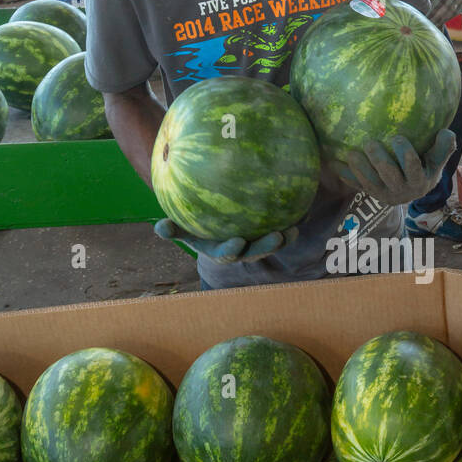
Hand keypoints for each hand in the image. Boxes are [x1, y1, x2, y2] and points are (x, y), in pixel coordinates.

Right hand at [154, 219, 297, 261]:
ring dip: (284, 238)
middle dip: (267, 246)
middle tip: (278, 236)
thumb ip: (172, 230)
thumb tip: (159, 228)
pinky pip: (282, 226)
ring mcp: (256, 242)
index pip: (228, 254)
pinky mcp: (269, 231)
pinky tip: (303, 207)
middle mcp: (241, 249)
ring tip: (294, 228)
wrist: (213, 222)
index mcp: (221, 250)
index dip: (232, 250)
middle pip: (255, 251)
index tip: (237, 241)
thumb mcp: (182, 228)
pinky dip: (293, 219)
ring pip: (272, 242)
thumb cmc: (194, 224)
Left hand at [334, 130, 455, 205]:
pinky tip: (335, 164)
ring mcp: (385, 194)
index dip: (405, 154)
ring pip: (371, 183)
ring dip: (360, 169)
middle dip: (379, 160)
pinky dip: (346, 177)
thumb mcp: (438, 160)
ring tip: (351, 153)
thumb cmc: (427, 166)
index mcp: (420, 180)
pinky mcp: (372, 194)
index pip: (413, 168)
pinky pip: (358, 186)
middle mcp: (402, 190)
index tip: (397, 137)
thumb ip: (444, 147)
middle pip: (389, 176)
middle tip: (370, 143)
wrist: (415, 190)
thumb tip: (446, 132)